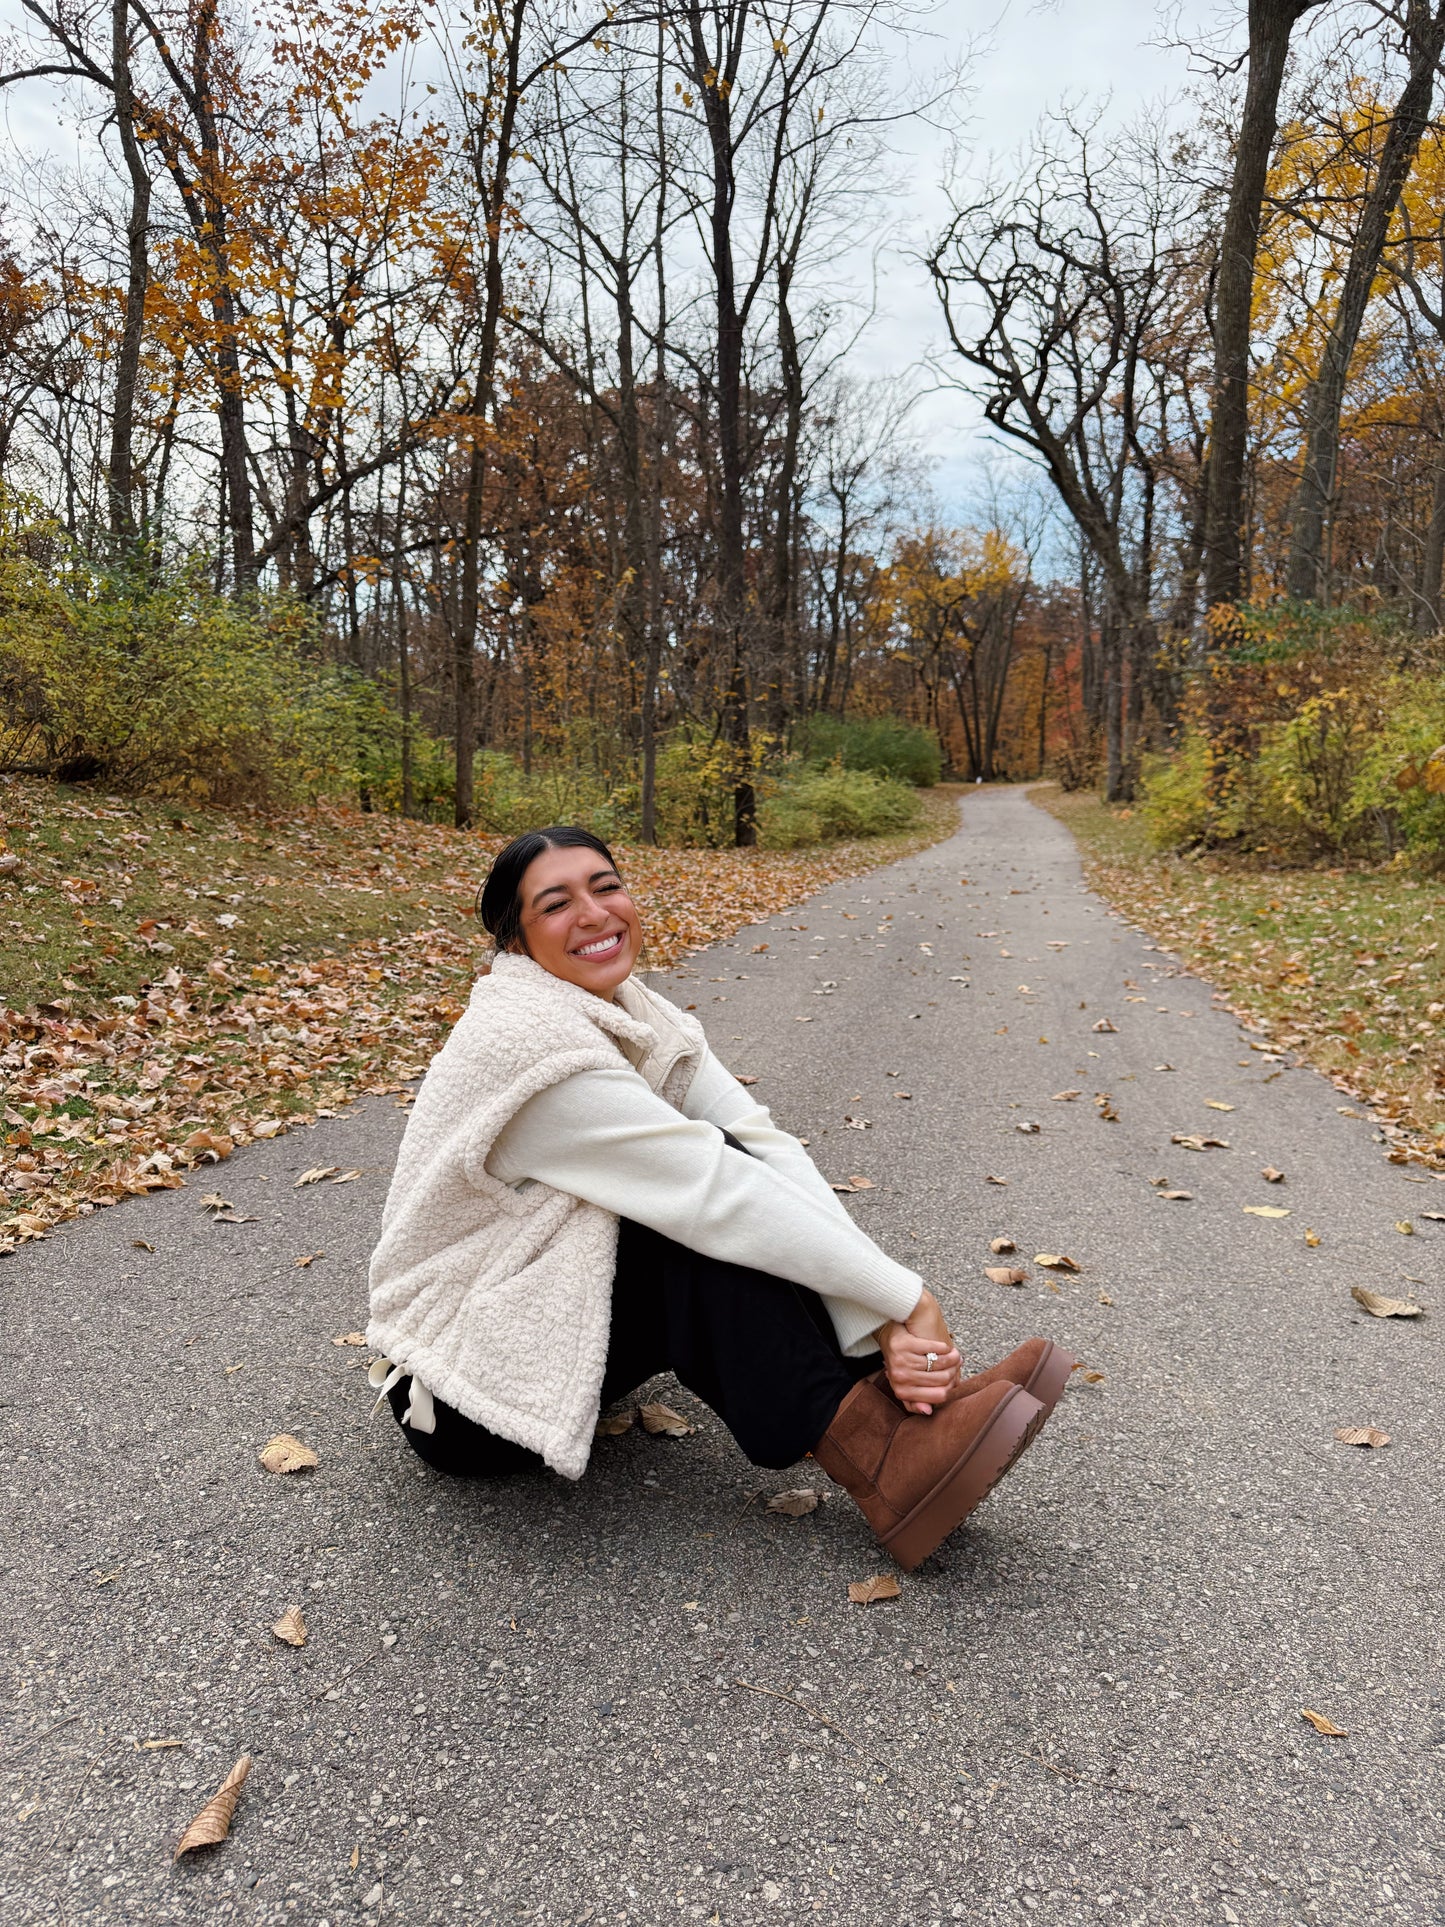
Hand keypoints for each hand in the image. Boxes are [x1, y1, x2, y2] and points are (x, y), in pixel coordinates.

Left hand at [875, 1290, 962, 1415]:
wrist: (886, 1334)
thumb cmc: (899, 1361)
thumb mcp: (905, 1384)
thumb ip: (916, 1400)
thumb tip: (928, 1411)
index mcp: (902, 1391)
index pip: (938, 1396)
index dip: (951, 1388)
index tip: (955, 1379)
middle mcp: (901, 1378)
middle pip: (942, 1380)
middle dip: (954, 1371)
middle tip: (957, 1364)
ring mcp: (902, 1361)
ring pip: (940, 1364)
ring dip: (953, 1358)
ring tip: (955, 1355)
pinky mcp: (905, 1344)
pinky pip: (935, 1348)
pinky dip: (944, 1347)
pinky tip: (946, 1347)